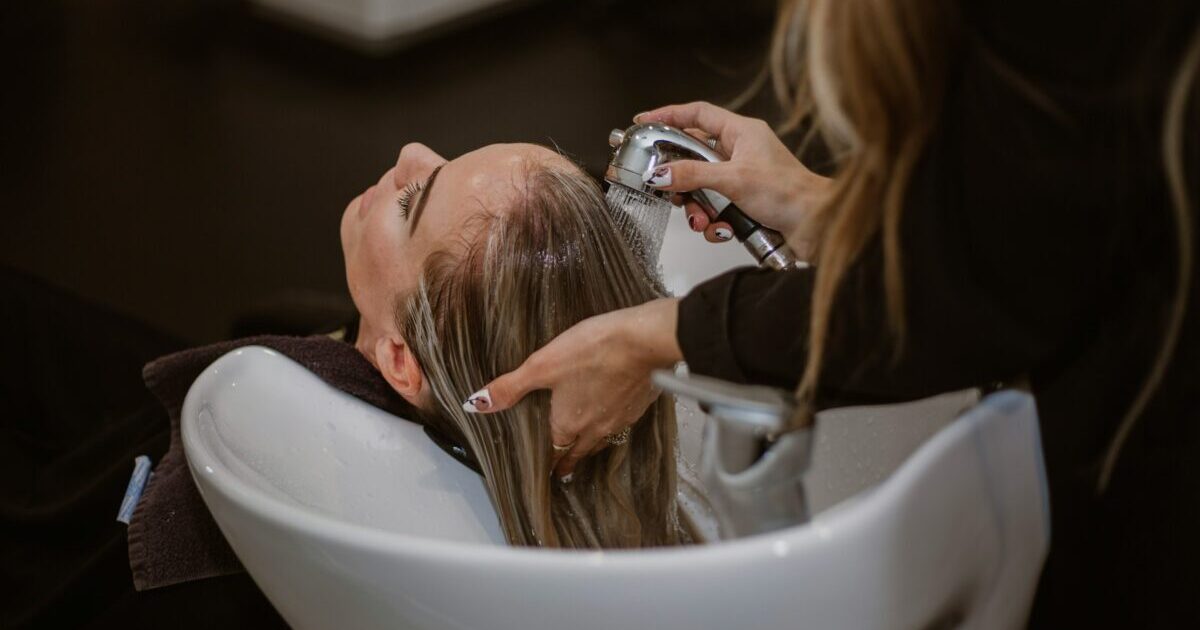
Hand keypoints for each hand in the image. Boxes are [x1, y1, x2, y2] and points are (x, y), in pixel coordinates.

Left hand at [461, 298, 682, 478]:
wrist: (645, 341)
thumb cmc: (593, 350)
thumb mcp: (543, 365)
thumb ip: (510, 387)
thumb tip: (476, 404)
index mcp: (568, 423)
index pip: (556, 453)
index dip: (550, 463)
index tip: (548, 472)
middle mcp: (595, 428)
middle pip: (579, 452)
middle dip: (569, 460)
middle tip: (564, 468)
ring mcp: (620, 419)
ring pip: (602, 440)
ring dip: (591, 445)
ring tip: (585, 446)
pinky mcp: (639, 405)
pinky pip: (622, 423)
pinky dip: (613, 423)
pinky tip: (613, 412)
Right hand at [636, 101, 829, 246]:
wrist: (816, 226)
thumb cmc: (790, 194)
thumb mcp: (733, 180)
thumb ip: (693, 176)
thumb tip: (661, 174)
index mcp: (742, 132)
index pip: (697, 114)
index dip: (669, 115)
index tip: (644, 122)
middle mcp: (741, 152)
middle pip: (693, 157)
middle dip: (681, 180)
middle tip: (668, 190)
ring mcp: (742, 178)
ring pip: (701, 188)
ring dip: (697, 208)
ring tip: (703, 220)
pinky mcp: (744, 202)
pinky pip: (715, 209)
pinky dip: (713, 223)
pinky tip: (723, 230)